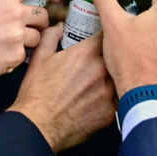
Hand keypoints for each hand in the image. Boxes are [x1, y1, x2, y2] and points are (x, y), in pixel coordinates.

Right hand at [0, 0, 58, 92]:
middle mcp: (15, 12)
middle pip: (44, 15)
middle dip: (39, 22)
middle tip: (26, 26)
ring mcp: (17, 35)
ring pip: (38, 36)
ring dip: (28, 40)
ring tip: (9, 42)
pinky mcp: (16, 56)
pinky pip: (26, 54)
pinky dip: (17, 55)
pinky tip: (1, 53)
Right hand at [8, 25, 115, 152]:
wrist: (38, 127)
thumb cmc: (37, 95)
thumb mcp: (40, 58)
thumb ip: (51, 36)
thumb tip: (59, 28)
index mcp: (87, 53)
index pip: (108, 34)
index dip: (106, 35)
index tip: (103, 38)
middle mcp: (102, 70)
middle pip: (116, 57)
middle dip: (111, 58)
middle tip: (98, 64)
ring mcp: (109, 92)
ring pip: (119, 79)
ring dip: (112, 79)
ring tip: (96, 85)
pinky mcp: (111, 112)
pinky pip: (117, 100)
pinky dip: (110, 99)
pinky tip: (96, 102)